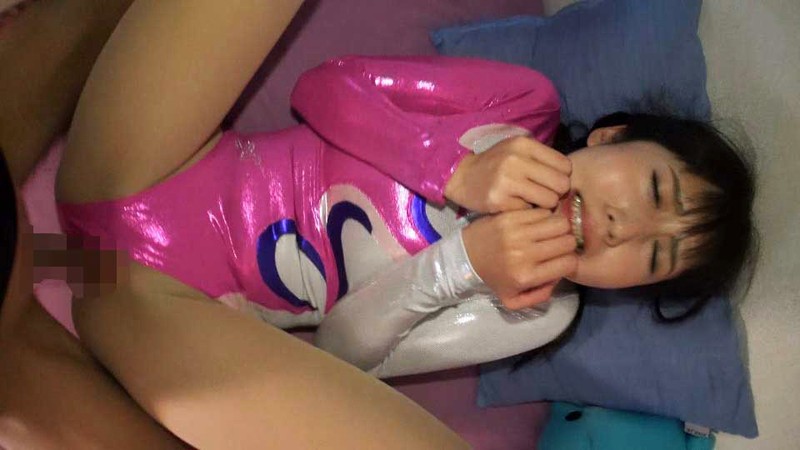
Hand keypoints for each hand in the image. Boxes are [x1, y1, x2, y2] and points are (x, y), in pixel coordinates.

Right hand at [444, 136, 570, 212]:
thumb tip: (569, 175)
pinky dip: (526, 212)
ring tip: (532, 201)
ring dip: (543, 204)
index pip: (565, 165)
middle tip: (544, 194)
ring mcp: (507, 181)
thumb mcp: (516, 150)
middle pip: (561, 184)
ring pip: (549, 200)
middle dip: (556, 192)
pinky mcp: (499, 201)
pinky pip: (530, 212)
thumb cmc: (496, 164)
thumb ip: (541, 158)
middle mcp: (516, 160)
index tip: (550, 181)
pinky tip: (516, 206)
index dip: (562, 176)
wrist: (461, 176)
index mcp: (524, 144)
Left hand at [462, 209, 577, 309]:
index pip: (568, 264)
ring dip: (559, 229)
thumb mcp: (513, 300)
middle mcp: (524, 254)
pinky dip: (545, 217)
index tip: (562, 260)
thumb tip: (559, 278)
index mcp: (526, 276)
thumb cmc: (493, 277)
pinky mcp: (511, 216)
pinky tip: (538, 224)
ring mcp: (518, 232)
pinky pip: (543, 212)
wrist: (466, 256)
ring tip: (551, 233)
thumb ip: (540, 297)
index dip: (570, 261)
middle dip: (567, 244)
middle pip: (567, 242)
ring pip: (559, 223)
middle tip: (557, 246)